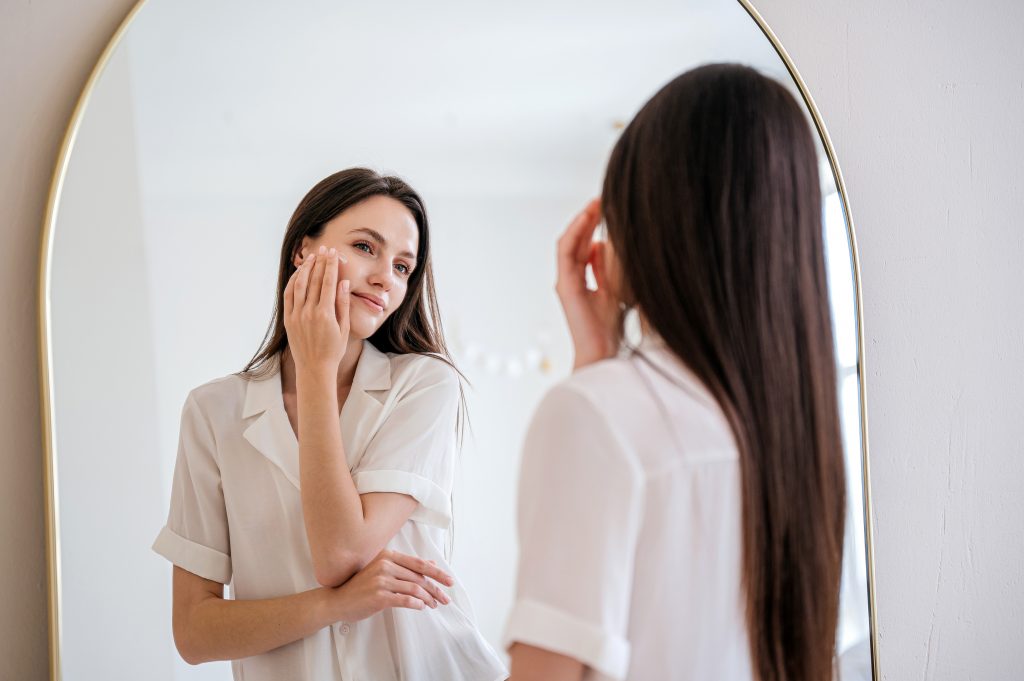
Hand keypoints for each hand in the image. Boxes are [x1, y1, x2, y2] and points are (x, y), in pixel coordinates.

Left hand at [283, 246, 351, 373]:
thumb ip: (343, 304)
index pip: (328, 282)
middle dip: (320, 262)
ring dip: (306, 268)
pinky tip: (299, 273)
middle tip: (324, 249)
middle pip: (314, 279)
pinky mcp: (288, 319)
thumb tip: (343, 283)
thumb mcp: (344, 328)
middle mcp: (309, 312)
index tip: (333, 253)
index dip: (331, 265)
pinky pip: (288, 295)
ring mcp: (296, 315)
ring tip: (312, 256)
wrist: (314, 368)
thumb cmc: (333, 350)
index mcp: (325, 313)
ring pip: (299, 284)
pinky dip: (293, 282)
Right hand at [327, 549, 453, 621]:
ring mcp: (382, 580)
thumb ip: (406, 566)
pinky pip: (405, 600)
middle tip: (446, 598)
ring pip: (415, 589)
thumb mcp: (383, 570)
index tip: (449, 581)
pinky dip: (417, 604)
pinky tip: (421, 607)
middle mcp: (385, 565)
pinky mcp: (379, 596)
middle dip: (436, 589)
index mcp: (388, 556)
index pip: (419, 564)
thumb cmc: (362, 585)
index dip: (437, 573)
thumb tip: (432, 564)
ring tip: (434, 605)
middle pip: (419, 577)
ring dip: (428, 599)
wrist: (338, 600)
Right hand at [555, 199, 621, 370]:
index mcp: (583, 280)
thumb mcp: (616, 289)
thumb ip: (609, 268)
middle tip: (603, 199)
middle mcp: (571, 279)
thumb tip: (604, 244)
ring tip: (596, 204)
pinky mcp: (566, 285)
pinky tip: (587, 218)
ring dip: (581, 221)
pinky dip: (576, 233)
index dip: (595, 225)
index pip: (587, 245)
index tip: (610, 207)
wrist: (603, 352)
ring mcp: (566, 282)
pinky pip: (566, 252)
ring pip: (570, 243)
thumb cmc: (612, 327)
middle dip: (589, 218)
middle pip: (578, 241)